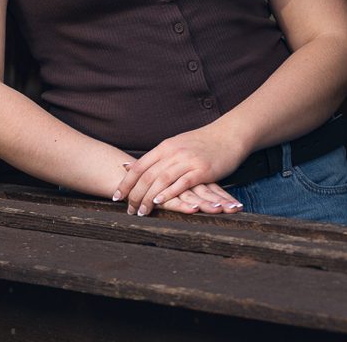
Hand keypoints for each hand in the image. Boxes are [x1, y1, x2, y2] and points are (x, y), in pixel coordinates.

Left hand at [117, 122, 247, 216]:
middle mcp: (175, 152)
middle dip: (135, 195)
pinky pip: (182, 182)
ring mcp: (188, 160)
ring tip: (140, 212)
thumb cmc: (202, 142)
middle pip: (148, 175)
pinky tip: (160, 202)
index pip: (140, 166)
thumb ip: (154, 157)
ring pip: (162, 180)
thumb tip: (128, 166)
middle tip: (128, 210)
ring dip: (149, 198)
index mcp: (166, 147)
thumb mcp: (176, 144)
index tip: (116, 197)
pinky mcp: (202, 169)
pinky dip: (169, 193)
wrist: (229, 134)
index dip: (126, 182)